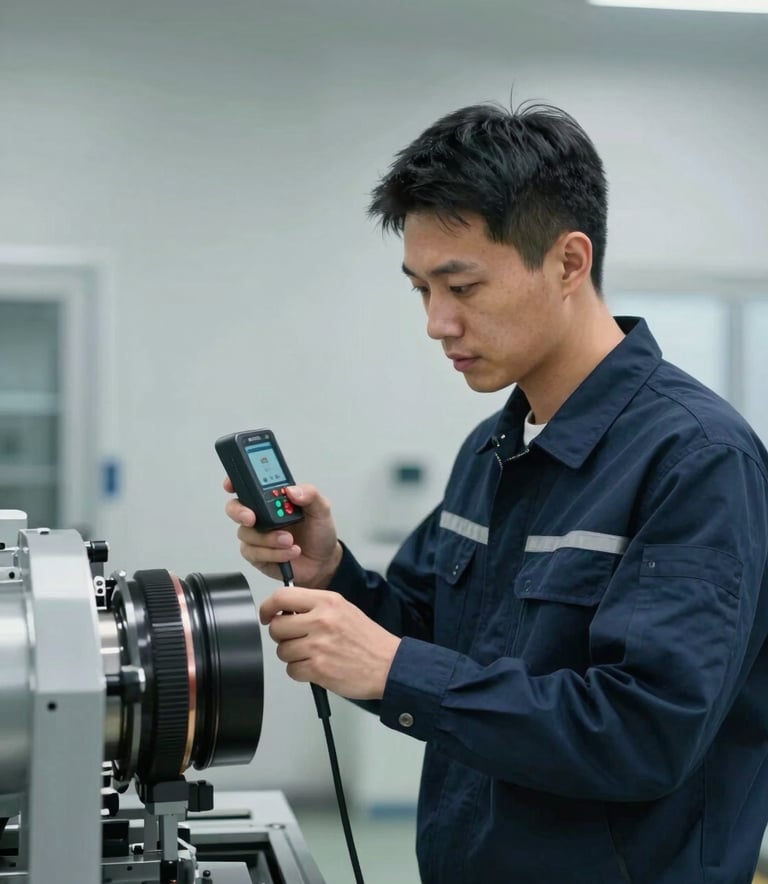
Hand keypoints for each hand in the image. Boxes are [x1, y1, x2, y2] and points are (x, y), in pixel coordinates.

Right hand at [224, 478, 342, 586]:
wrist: (323, 561)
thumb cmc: (319, 532)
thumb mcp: (321, 508)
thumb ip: (310, 494)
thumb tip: (291, 490)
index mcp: (273, 498)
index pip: (248, 484)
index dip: (234, 481)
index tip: (231, 484)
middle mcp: (261, 515)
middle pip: (235, 508)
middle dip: (240, 512)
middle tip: (252, 518)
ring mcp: (257, 535)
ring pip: (246, 533)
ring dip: (269, 539)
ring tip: (290, 540)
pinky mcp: (257, 555)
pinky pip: (254, 552)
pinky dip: (273, 553)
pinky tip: (289, 552)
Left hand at [260, 587, 400, 700]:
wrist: (389, 664)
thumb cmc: (368, 639)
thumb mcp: (343, 608)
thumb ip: (315, 606)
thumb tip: (285, 611)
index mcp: (327, 601)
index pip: (282, 597)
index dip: (268, 608)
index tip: (267, 616)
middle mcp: (321, 620)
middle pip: (277, 627)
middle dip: (282, 636)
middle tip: (296, 639)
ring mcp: (319, 646)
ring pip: (282, 651)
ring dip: (292, 656)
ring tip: (312, 655)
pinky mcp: (319, 669)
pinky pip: (292, 670)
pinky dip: (300, 672)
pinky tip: (316, 667)